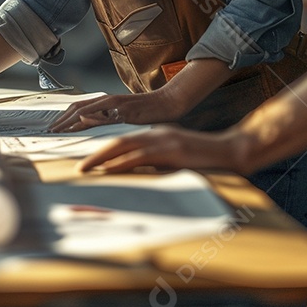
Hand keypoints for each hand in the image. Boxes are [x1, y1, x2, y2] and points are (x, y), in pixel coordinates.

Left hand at [50, 90, 180, 132]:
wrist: (167, 102)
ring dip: (70, 121)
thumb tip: (90, 125)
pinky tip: (82, 126)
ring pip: (86, 110)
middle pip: (77, 108)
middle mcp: (107, 100)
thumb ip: (108, 118)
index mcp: (106, 101)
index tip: (53, 127)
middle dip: (62, 120)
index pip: (79, 107)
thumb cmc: (147, 110)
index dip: (64, 117)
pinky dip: (90, 121)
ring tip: (58, 131)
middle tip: (50, 131)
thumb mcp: (123, 115)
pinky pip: (104, 116)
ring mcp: (115, 104)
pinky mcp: (124, 111)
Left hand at [77, 126, 195, 173]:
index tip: (87, 163)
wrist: (227, 150)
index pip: (123, 141)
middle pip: (117, 142)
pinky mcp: (171, 150)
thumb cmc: (202, 157)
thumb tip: (136, 172)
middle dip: (95, 155)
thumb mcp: (174, 157)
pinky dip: (123, 163)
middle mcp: (155, 134)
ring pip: (124, 147)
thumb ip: (155, 161)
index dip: (102, 151)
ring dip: (102, 159)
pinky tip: (110, 169)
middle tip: (79, 168)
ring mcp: (162, 140)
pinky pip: (141, 157)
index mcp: (154, 135)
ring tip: (86, 169)